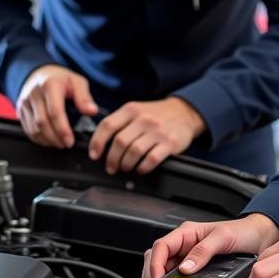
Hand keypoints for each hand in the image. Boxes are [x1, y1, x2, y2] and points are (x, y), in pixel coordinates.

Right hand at [16, 65, 97, 148]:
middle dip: (55, 138)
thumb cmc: (61, 79)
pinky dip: (39, 138)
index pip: (54, 112)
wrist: (41, 74)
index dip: (62, 129)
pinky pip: (27, 129)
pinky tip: (49, 140)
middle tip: (67, 144)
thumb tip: (92, 111)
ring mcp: (25, 102)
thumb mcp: (78, 82)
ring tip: (60, 143)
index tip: (70, 140)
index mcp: (50, 85)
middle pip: (42, 122)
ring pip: (33, 128)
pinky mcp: (20, 110)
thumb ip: (84, 97)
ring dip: (47, 140)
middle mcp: (34, 94)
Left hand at [90, 97, 206, 175]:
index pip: (108, 125)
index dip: (97, 142)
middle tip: (111, 167)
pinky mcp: (170, 143)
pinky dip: (142, 168)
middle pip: (119, 142)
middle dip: (112, 159)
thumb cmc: (156, 114)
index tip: (94, 155)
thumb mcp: (136, 110)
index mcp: (131, 110)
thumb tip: (99, 143)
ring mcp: (157, 131)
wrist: (184, 113)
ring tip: (125, 167)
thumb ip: (119, 122)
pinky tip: (140, 168)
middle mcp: (144, 119)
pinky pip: (151, 160)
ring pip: (134, 152)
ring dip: (126, 164)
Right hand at [143, 213, 278, 277]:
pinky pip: (177, 276)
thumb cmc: (243, 232)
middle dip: (152, 272)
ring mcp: (190, 257)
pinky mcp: (197, 269)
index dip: (155, 264)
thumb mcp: (223, 237)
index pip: (161, 246)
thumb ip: (203, 250)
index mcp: (187, 232)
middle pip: (157, 257)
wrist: (261, 238)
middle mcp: (186, 244)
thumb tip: (185, 268)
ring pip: (164, 267)